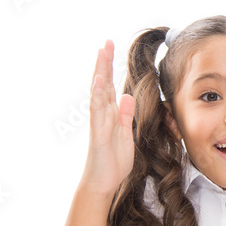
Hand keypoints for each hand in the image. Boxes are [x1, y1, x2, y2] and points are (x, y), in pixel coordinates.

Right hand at [80, 40, 135, 195]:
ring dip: (100, 72)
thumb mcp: (126, 134)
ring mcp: (99, 123)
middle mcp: (102, 115)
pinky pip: (98, 112)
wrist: (103, 183)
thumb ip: (126, 115)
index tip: (111, 48)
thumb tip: (127, 96)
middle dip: (105, 63)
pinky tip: (100, 81)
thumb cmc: (113, 161)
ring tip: (102, 53)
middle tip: (107, 42)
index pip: (110, 86)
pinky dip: (98, 95)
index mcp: (110, 114)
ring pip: (98, 93)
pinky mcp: (99, 133)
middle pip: (102, 83)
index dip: (110, 67)